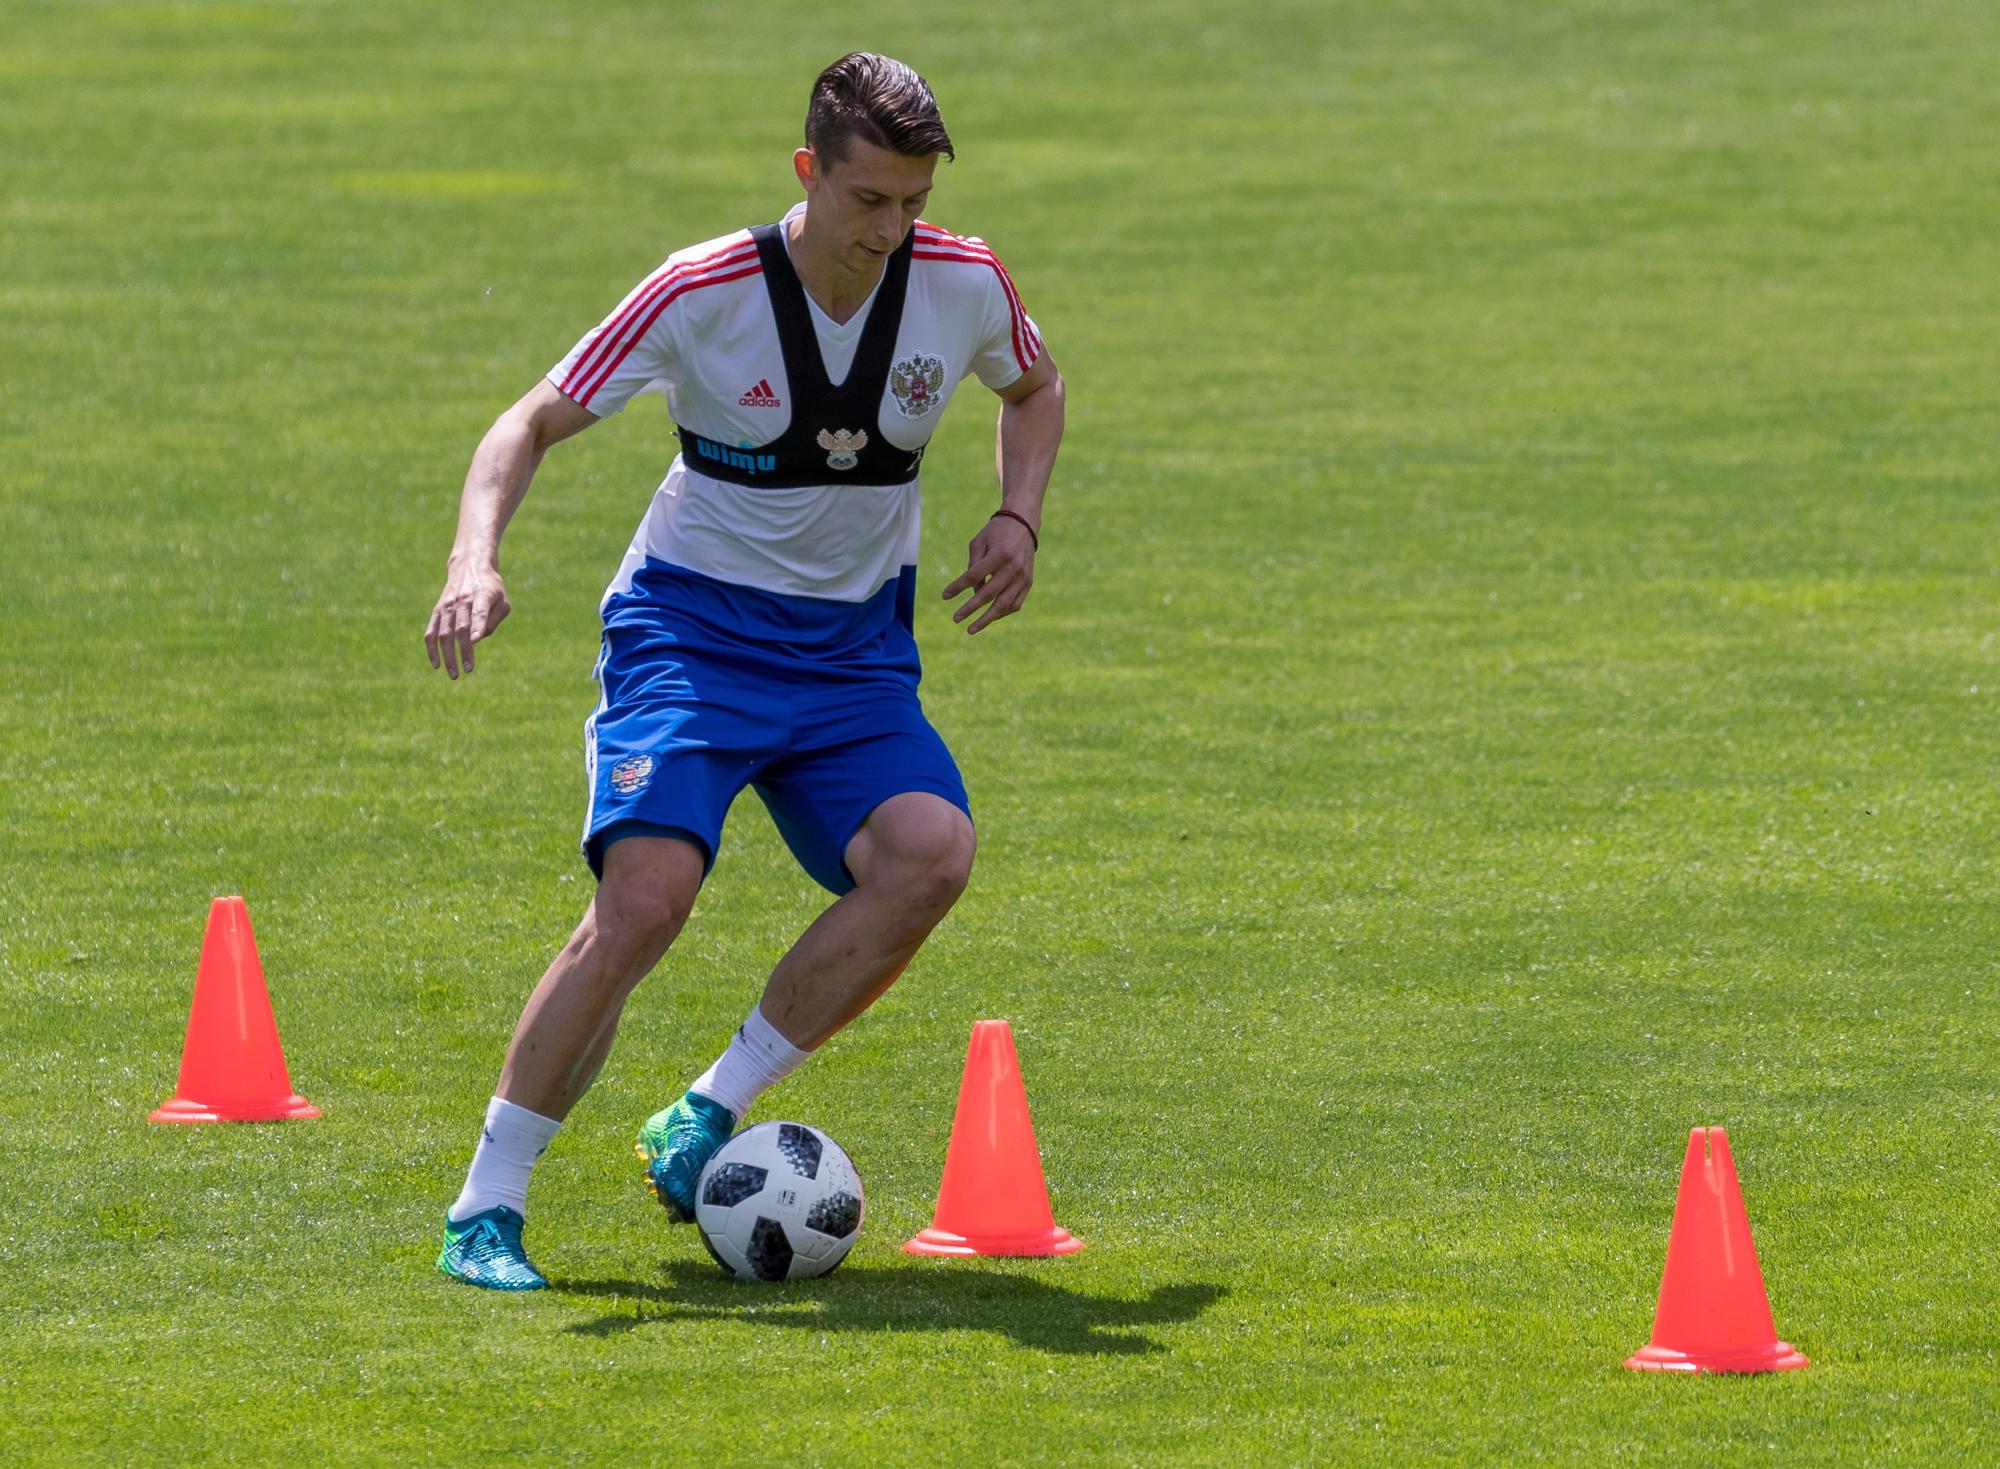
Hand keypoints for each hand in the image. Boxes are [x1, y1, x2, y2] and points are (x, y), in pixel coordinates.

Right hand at [424, 561, 510, 677]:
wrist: (469, 567)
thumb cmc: (491, 588)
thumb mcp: (502, 600)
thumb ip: (493, 619)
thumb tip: (478, 639)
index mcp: (481, 596)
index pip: (478, 613)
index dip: (477, 626)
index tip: (475, 641)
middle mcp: (462, 601)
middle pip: (461, 628)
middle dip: (464, 651)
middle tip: (468, 670)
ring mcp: (447, 606)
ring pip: (444, 633)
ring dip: (448, 655)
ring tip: (454, 674)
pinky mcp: (437, 610)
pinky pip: (430, 631)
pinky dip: (431, 648)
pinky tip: (436, 664)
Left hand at [943, 514, 1035, 634]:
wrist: (1024, 523)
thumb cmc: (996, 532)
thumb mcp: (979, 542)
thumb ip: (973, 567)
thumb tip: (973, 593)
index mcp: (999, 555)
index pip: (974, 576)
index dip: (958, 587)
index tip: (944, 596)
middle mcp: (1013, 567)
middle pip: (988, 594)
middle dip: (970, 609)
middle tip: (955, 619)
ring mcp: (1023, 577)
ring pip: (1004, 605)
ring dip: (987, 619)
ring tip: (972, 628)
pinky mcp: (1028, 582)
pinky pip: (1015, 604)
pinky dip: (1002, 613)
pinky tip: (989, 618)